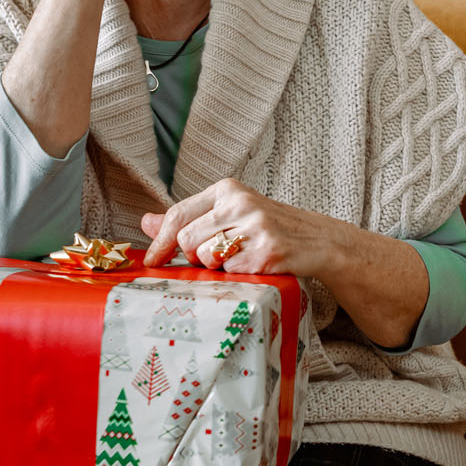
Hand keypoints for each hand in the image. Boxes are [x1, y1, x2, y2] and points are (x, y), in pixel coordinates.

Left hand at [140, 178, 342, 278]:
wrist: (319, 240)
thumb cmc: (268, 228)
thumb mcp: (229, 214)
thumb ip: (189, 218)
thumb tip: (145, 222)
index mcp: (228, 189)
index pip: (178, 215)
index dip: (160, 242)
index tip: (151, 260)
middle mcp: (241, 203)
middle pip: (186, 241)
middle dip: (195, 256)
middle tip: (218, 255)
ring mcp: (255, 228)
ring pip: (205, 258)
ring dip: (216, 267)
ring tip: (239, 258)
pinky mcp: (267, 253)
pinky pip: (229, 273)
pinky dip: (237, 276)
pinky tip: (254, 265)